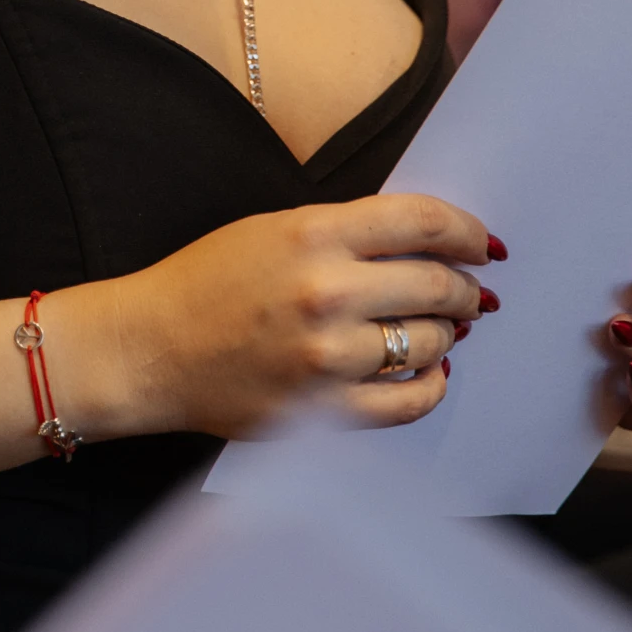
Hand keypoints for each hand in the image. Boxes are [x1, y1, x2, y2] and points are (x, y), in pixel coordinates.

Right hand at [108, 193, 495, 440]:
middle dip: (465, 288)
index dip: (468, 231)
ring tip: (441, 330)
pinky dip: (432, 386)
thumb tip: (427, 248)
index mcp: (312, 233)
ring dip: (447, 335)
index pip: (422, 222)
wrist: (149, 348)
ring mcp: (325, 356)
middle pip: (436, 284)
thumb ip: (346, 233)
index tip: (483, 242)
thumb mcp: (272, 229)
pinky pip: (408, 402)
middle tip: (470, 292)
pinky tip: (428, 373)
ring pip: (429, 343)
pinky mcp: (321, 409)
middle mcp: (325, 292)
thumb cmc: (206, 282)